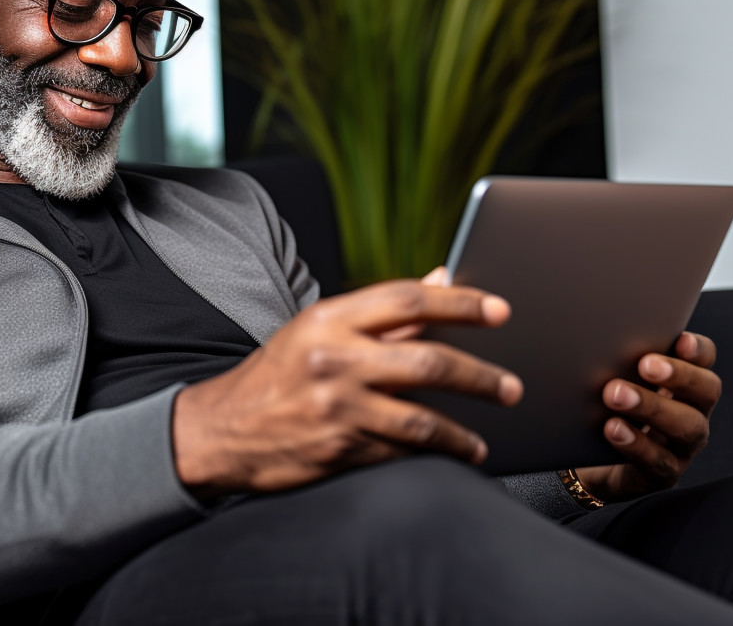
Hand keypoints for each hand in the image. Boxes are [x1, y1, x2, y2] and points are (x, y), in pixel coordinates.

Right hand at [171, 278, 523, 499]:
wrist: (221, 430)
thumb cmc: (278, 374)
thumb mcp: (319, 328)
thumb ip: (384, 310)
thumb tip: (443, 277)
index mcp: (329, 318)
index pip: (408, 300)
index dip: (460, 303)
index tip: (500, 310)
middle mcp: (334, 359)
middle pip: (427, 360)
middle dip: (480, 375)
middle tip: (511, 386)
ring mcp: (337, 407)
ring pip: (422, 418)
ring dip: (464, 432)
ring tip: (483, 438)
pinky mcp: (338, 449)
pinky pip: (400, 452)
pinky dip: (433, 456)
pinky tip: (453, 456)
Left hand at [576, 332, 720, 502]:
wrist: (588, 457)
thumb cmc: (602, 406)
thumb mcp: (610, 377)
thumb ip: (617, 358)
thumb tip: (599, 332)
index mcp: (683, 382)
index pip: (704, 360)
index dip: (698, 350)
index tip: (681, 339)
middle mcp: (692, 411)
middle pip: (706, 391)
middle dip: (679, 376)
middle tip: (645, 365)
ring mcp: (683, 446)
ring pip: (686, 427)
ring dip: (652, 407)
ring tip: (615, 394)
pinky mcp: (664, 473)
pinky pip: (658, 461)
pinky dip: (635, 444)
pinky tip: (613, 428)